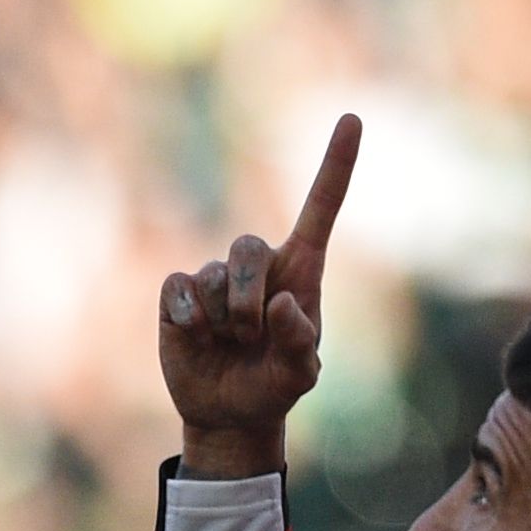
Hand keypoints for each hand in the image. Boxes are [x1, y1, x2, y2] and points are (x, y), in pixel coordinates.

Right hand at [158, 114, 359, 481]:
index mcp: (301, 271)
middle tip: (249, 336)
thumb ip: (300, 342)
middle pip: (248, 247)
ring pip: (212, 273)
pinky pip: (178, 287)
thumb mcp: (300, 374)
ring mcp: (215, 278)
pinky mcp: (179, 294)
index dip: (335, 165)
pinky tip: (195, 336)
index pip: (320, 208)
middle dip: (247, 297)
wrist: (228, 412)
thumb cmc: (274, 385)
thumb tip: (280, 302)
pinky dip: (187, 316)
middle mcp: (259, 266)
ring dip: (221, 318)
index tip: (352, 118)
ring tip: (226, 345)